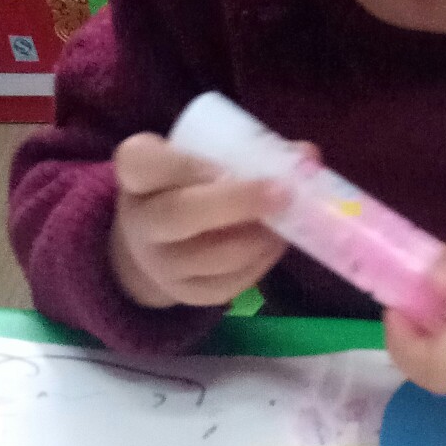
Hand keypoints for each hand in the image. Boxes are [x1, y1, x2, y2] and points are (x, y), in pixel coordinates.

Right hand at [109, 133, 289, 308]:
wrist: (155, 244)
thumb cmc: (187, 188)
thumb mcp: (200, 160)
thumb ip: (250, 152)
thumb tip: (308, 155)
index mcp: (138, 176)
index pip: (141, 161)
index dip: (183, 161)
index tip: (225, 162)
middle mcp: (141, 221)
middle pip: (181, 213)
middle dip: (238, 202)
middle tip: (284, 193)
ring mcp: (160, 263)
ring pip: (212, 255)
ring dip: (258, 238)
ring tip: (287, 221)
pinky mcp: (186, 293)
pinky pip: (228, 283)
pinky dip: (261, 263)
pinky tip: (275, 243)